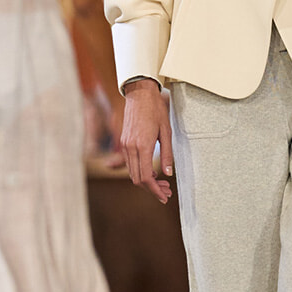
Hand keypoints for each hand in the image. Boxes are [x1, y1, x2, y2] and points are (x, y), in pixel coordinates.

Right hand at [121, 79, 173, 203]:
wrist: (139, 94)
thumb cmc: (156, 110)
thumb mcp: (167, 132)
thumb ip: (167, 154)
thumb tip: (168, 174)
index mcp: (142, 146)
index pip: (145, 177)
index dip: (154, 190)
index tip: (163, 196)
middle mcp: (130, 148)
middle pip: (137, 179)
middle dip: (152, 188)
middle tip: (166, 192)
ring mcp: (125, 145)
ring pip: (132, 173)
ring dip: (146, 181)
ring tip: (162, 183)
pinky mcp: (124, 143)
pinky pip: (130, 164)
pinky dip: (140, 171)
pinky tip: (152, 171)